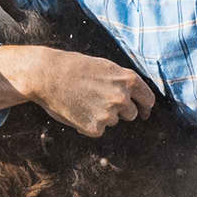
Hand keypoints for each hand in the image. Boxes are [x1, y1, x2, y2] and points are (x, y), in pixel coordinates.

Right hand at [0, 43, 153, 134]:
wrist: (48, 75)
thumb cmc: (74, 68)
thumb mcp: (106, 67)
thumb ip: (122, 81)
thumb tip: (134, 97)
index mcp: (128, 80)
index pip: (148, 99)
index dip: (145, 107)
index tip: (143, 112)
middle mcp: (122, 98)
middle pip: (131, 114)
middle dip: (120, 111)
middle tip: (100, 101)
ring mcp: (109, 114)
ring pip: (113, 121)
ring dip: (102, 116)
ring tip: (83, 101)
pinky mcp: (95, 128)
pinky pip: (98, 130)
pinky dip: (88, 125)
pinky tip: (76, 111)